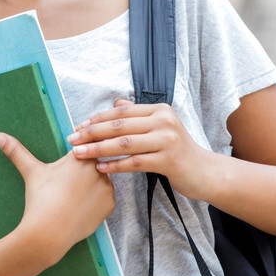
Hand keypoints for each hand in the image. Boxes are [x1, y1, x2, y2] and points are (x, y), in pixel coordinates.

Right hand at [0, 132, 114, 265]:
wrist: (49, 233)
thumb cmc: (40, 199)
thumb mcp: (30, 171)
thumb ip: (16, 150)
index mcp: (80, 157)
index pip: (86, 145)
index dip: (76, 151)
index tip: (67, 157)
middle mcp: (98, 169)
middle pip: (93, 163)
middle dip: (82, 169)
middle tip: (65, 182)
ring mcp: (106, 187)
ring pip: (100, 179)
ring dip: (91, 183)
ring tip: (71, 194)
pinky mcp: (109, 204)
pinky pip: (104, 197)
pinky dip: (95, 199)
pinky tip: (79, 205)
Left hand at [68, 99, 212, 198]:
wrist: (204, 171)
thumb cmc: (176, 150)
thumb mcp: (160, 127)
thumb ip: (138, 115)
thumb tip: (116, 103)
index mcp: (158, 110)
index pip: (120, 112)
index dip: (96, 119)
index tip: (78, 127)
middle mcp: (164, 121)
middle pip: (119, 126)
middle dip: (91, 133)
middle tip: (72, 140)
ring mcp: (167, 140)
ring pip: (124, 144)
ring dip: (98, 149)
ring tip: (79, 154)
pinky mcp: (169, 160)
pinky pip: (135, 162)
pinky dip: (115, 165)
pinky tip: (100, 168)